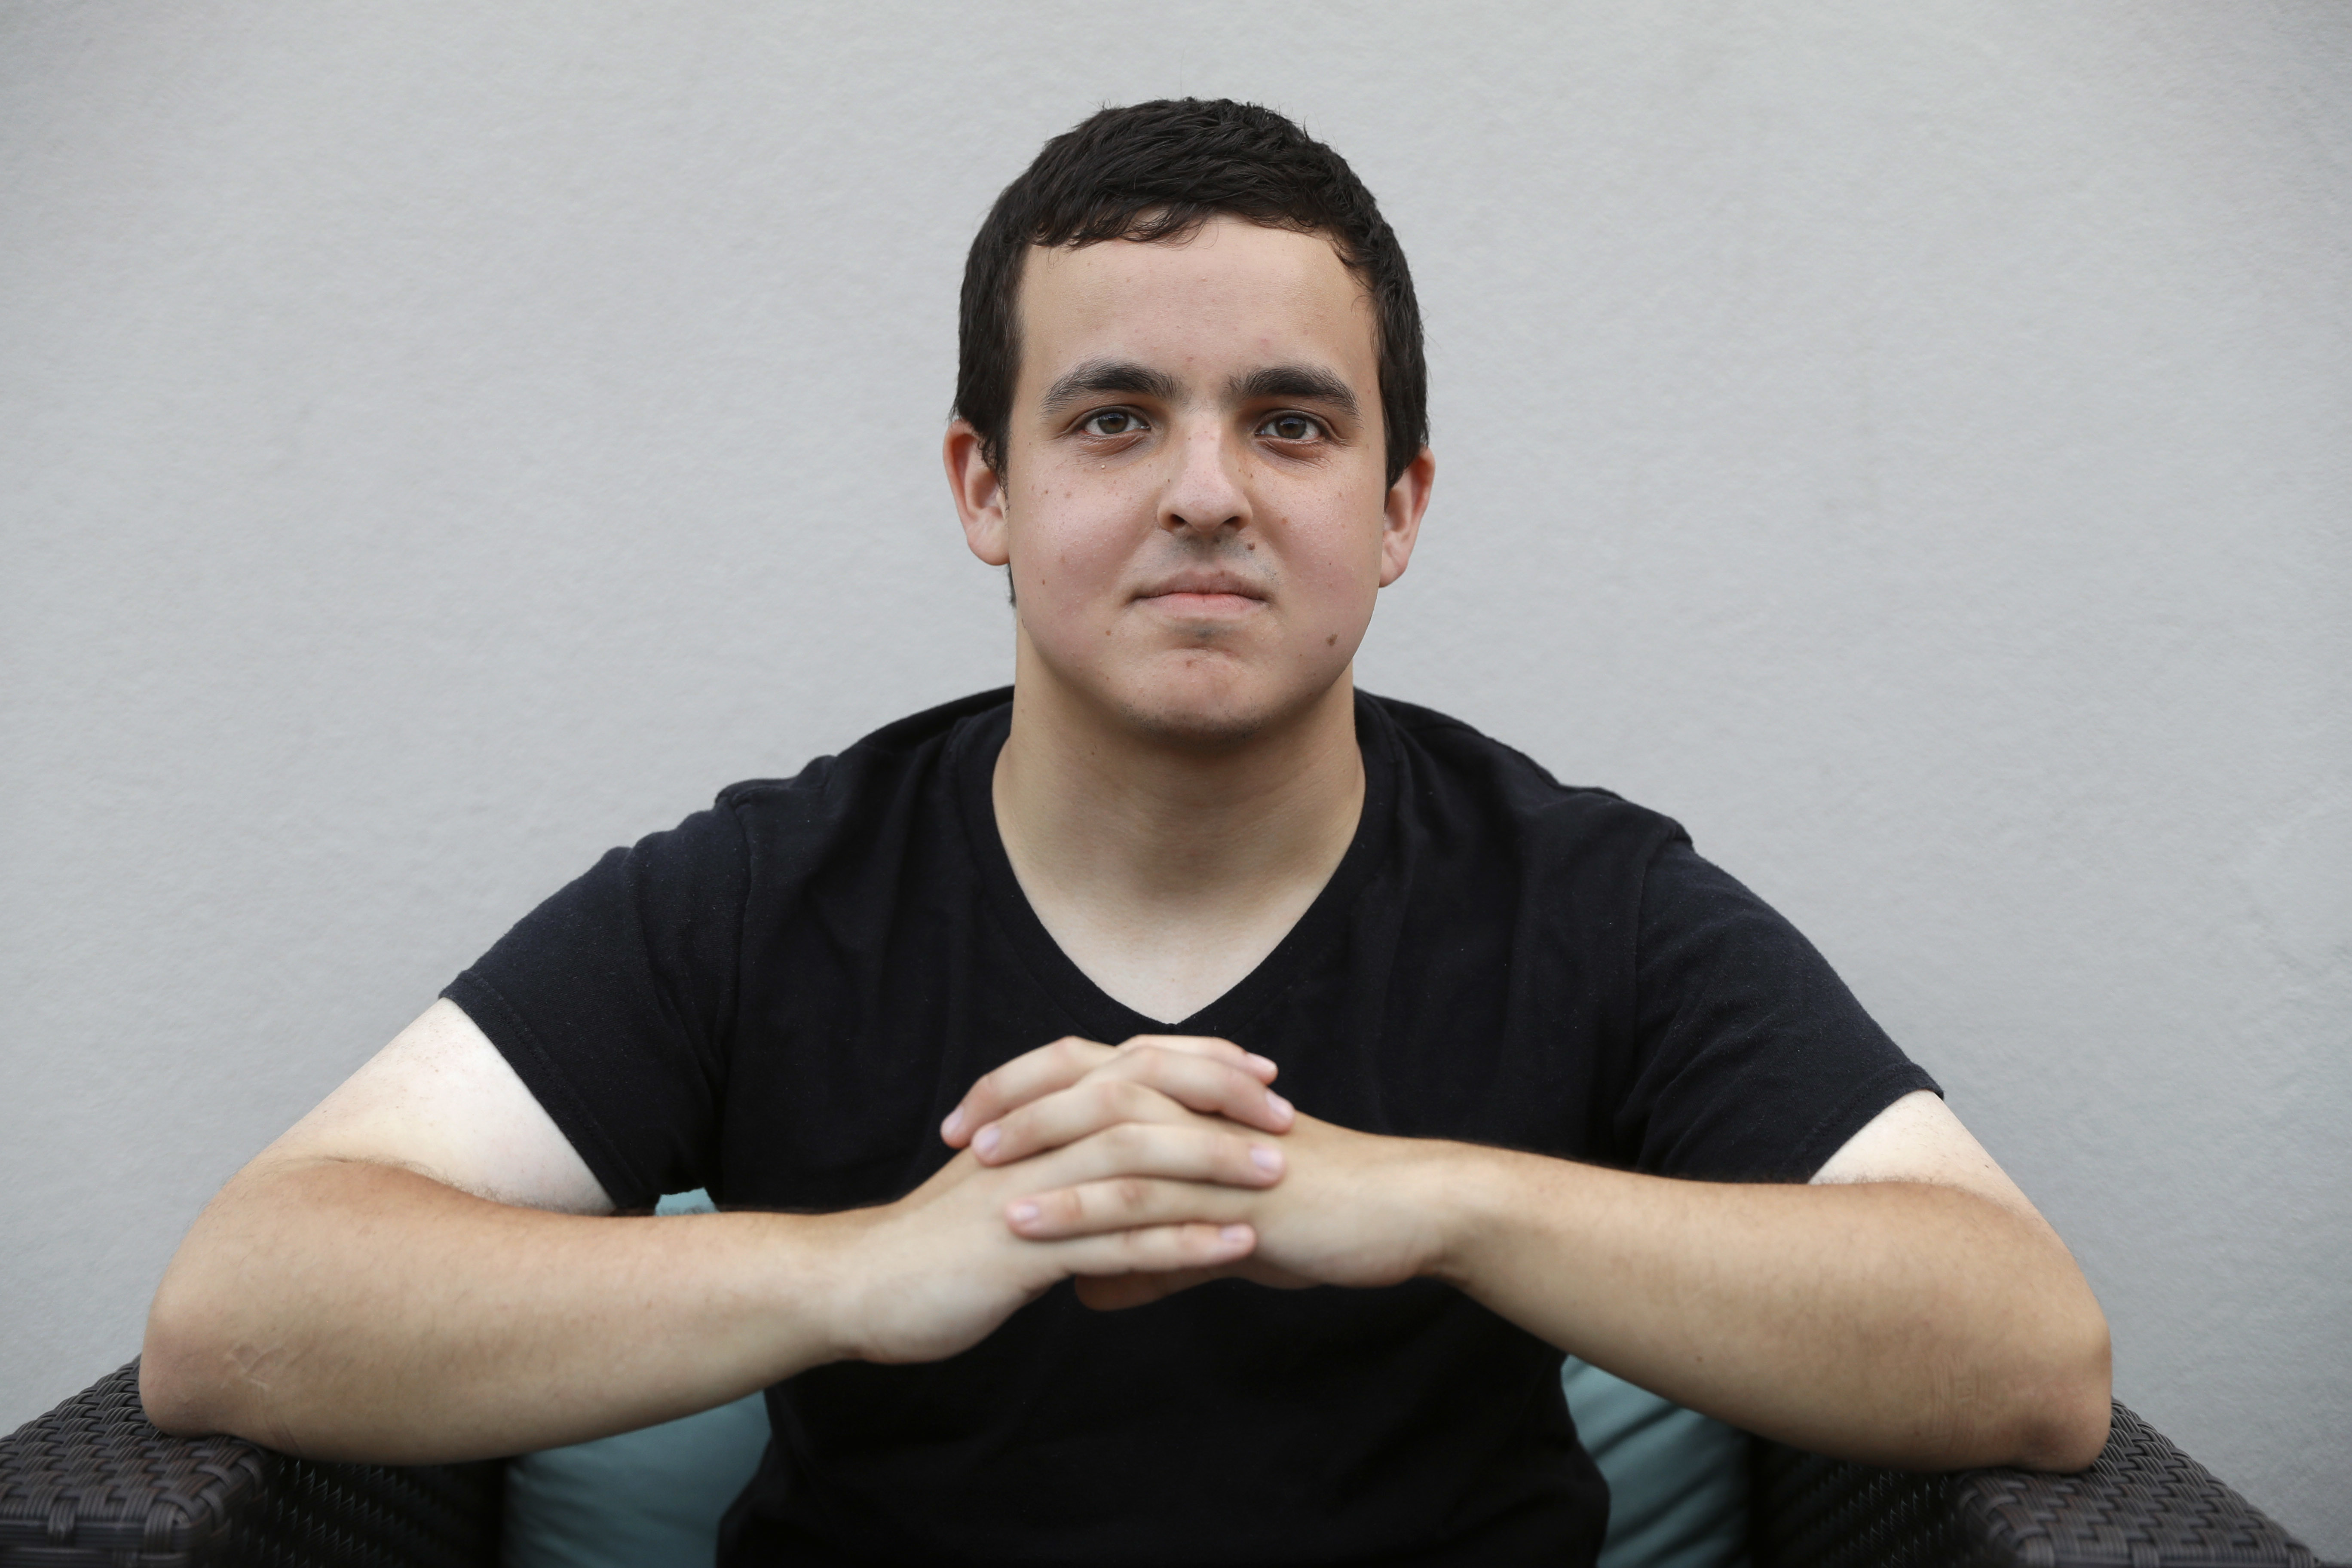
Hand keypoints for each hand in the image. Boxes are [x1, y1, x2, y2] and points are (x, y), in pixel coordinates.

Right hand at [824, 1038, 1290, 1364]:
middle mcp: (1034, 1138)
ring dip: (1212, 1163)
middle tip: (1285, 1114)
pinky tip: (1235, 1247)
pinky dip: (1182, 1239)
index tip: (1257, 1073)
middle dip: (1218, 1099)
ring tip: (1277, 1174)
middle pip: (1139, 1095)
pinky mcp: (1025, 1246)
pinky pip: (1117, 1238)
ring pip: (1135, 1159)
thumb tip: (1111, 1168)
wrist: (859, 1286)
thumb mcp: (1003, 1190)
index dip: (1195, 1063)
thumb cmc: (934, 1245)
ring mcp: (1030, 1189)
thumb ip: (1055, 1169)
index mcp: (1032, 1118)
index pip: (1125, 1067)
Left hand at [937, 1035, 1451, 1313]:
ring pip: (1106, 1130)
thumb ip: (1152, 1260)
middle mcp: (1195, 1109)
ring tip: (973, 1173)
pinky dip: (1079, 1206)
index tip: (968, 1121)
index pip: (1093, 1077)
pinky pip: (1141, 1193)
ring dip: (1035, 1147)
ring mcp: (1212, 1141)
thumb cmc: (1322, 1218)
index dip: (1028, 1092)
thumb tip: (1087, 1289)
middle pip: (1085, 1083)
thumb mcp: (1220, 1244)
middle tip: (949, 1134)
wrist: (1402, 1215)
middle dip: (1011, 1102)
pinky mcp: (1229, 1184)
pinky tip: (1033, 1227)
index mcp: (1191, 1107)